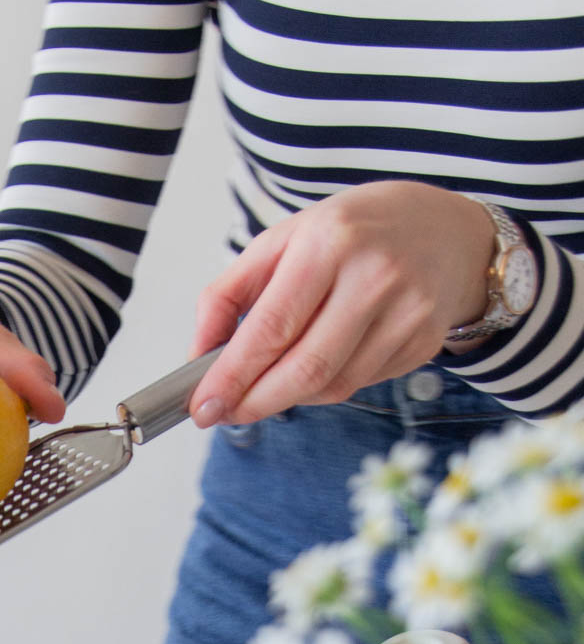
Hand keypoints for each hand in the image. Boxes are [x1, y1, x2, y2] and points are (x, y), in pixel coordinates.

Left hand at [186, 182, 496, 428]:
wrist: (444, 229)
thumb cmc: (352, 233)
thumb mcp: (283, 240)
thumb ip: (228, 294)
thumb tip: (198, 355)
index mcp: (329, 242)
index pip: (271, 327)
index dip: (232, 376)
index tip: (203, 406)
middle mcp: (374, 276)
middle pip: (304, 369)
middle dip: (255, 402)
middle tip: (225, 413)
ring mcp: (407, 312)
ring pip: (331, 386)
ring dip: (289, 396)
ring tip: (269, 383)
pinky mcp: (424, 341)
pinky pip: (359, 384)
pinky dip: (325, 387)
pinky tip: (320, 361)